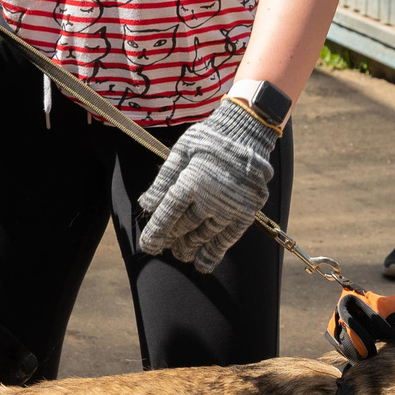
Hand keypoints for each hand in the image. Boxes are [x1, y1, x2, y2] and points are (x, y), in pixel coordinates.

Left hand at [135, 98, 279, 271]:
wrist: (248, 132)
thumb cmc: (208, 139)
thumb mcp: (180, 151)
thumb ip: (163, 180)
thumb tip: (146, 205)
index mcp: (189, 183)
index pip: (167, 216)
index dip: (156, 234)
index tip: (148, 246)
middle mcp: (209, 199)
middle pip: (184, 228)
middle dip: (172, 240)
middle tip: (166, 247)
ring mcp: (230, 208)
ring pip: (204, 236)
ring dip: (191, 247)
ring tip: (182, 254)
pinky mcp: (246, 211)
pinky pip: (228, 238)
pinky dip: (215, 252)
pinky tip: (204, 263)